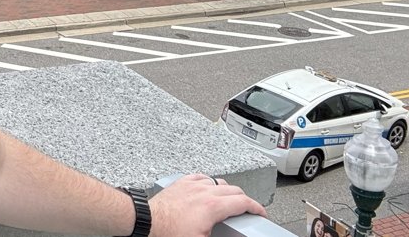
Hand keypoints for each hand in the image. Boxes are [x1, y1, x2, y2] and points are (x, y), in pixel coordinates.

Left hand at [147, 173, 266, 236]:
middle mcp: (205, 191)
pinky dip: (209, 183)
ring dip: (228, 191)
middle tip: (247, 210)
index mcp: (213, 206)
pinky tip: (208, 188)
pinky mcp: (181, 183)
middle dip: (245, 200)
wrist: (147, 222)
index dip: (257, 208)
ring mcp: (192, 185)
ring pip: (219, 181)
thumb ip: (220, 236)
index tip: (261, 213)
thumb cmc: (169, 233)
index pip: (243, 202)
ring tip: (230, 201)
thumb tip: (229, 236)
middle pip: (234, 190)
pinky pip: (201, 177)